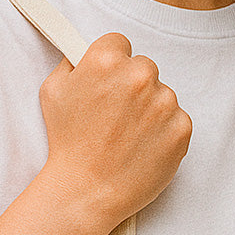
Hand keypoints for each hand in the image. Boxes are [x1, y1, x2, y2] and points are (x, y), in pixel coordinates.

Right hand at [39, 33, 192, 227]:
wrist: (86, 191)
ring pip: (161, 94)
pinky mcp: (181, 127)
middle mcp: (139, 76)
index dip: (111, 64)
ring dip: (149, 109)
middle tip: (115, 114)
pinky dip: (164, 131)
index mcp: (106, 60)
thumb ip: (72, 63)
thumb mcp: (53, 91)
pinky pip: (176, 119)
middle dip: (131, 86)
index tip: (107, 82)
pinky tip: (142, 146)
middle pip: (143, 67)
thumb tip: (84, 52)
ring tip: (126, 135)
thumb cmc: (67, 144)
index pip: (120, 43)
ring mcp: (164, 102)